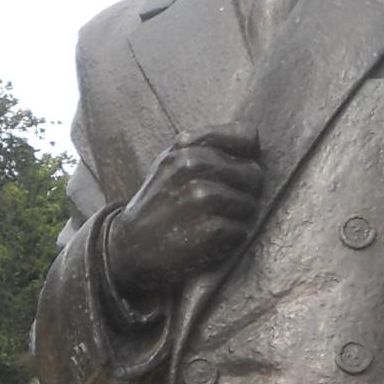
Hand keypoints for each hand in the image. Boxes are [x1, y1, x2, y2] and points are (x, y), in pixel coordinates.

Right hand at [104, 126, 263, 302]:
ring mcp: (202, 198)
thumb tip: (252, 138)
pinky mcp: (210, 228)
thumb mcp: (170, 162)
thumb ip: (204, 144)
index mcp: (187, 148)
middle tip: (225, 205)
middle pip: (253, 174)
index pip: (246, 137)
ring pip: (249, 204)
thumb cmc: (159, 202)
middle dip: (245, 191)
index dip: (249, 156)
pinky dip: (232, 238)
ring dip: (239, 218)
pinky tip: (211, 239)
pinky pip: (241, 230)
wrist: (130, 246)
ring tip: (215, 222)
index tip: (238, 171)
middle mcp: (194, 168)